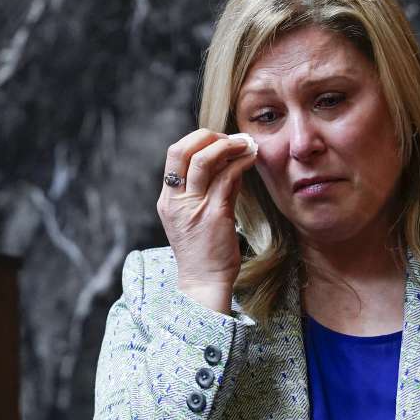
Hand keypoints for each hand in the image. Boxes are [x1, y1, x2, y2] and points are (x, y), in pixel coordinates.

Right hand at [156, 129, 256, 314]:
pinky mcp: (215, 215)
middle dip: (208, 136)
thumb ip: (209, 190)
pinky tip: (251, 159)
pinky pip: (227, 178)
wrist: (204, 283)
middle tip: (230, 138)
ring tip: (246, 144)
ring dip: (229, 145)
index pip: (174, 155)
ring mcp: (194, 207)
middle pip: (183, 151)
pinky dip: (241, 163)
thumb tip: (229, 164)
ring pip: (206, 160)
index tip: (216, 140)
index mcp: (168, 199)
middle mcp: (176, 200)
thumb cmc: (203, 252)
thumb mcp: (196, 217)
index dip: (195, 140)